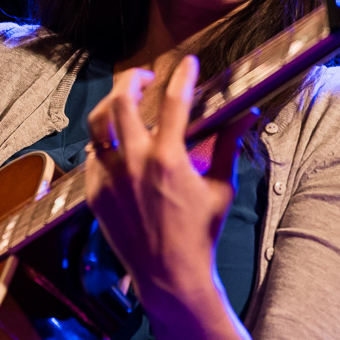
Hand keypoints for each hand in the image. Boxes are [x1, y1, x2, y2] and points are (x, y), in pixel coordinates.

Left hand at [84, 55, 255, 311]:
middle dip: (133, 79)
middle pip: (121, 101)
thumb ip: (228, 146)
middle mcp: (135, 163)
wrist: (170, 275)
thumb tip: (246, 116)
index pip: (176, 101)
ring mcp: (110, 178)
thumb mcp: (221, 188)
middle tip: (145, 77)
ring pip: (96, 124)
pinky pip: (93, 156)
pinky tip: (117, 145)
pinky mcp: (95, 194)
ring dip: (110, 106)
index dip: (183, 75)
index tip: (188, 63)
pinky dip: (104, 145)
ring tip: (124, 103)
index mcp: (169, 159)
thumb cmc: (200, 233)